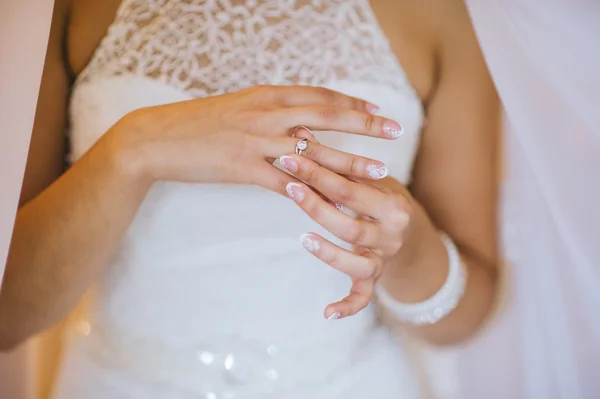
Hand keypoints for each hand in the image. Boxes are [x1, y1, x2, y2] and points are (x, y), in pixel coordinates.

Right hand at [108, 85, 403, 195]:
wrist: (157, 138)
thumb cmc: (197, 123)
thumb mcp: (238, 107)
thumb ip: (269, 111)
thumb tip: (295, 120)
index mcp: (266, 95)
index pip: (319, 96)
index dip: (351, 102)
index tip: (376, 109)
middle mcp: (267, 113)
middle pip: (327, 117)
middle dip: (364, 124)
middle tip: (395, 130)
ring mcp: (257, 141)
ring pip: (315, 152)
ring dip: (350, 162)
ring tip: (380, 170)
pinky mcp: (245, 168)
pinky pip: (287, 183)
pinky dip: (314, 194)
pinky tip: (334, 203)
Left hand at [279, 153, 415, 318]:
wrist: (409, 229)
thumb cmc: (380, 197)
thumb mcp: (366, 177)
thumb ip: (335, 161)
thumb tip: (299, 131)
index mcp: (393, 205)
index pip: (350, 187)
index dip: (319, 171)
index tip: (291, 155)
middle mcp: (393, 235)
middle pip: (350, 224)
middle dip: (316, 204)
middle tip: (288, 185)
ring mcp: (384, 259)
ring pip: (357, 262)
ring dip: (329, 252)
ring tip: (303, 237)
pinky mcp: (375, 279)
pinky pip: (363, 297)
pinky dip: (347, 307)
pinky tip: (326, 313)